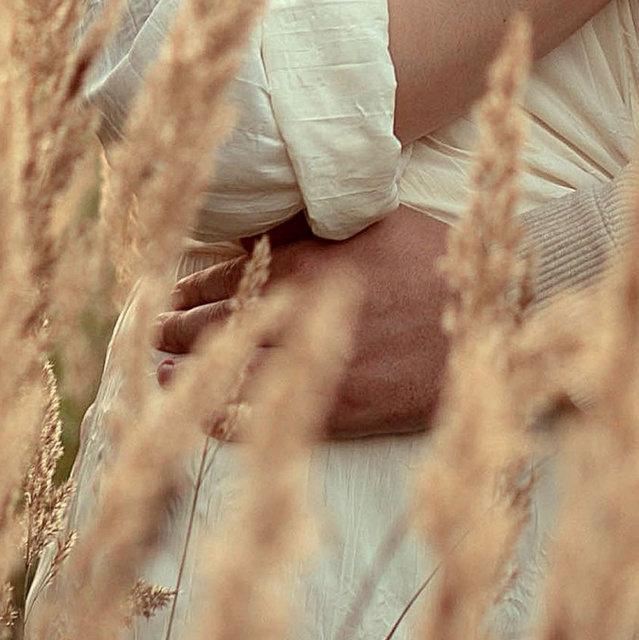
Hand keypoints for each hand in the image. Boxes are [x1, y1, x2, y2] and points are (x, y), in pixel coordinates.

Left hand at [159, 208, 454, 434]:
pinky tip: (204, 416)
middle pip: (216, 324)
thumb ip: (311, 224)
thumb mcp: (369, 221)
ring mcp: (315, 363)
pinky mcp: (337, 407)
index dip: (187, 289)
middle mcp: (299, 312)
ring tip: (158, 374)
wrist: (490, 315)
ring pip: (229, 371)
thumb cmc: (434, 260)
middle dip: (175, 330)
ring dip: (187, 373)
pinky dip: (226, 418)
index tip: (164, 295)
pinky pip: (266, 417)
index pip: (222, 277)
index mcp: (304, 262)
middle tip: (148, 334)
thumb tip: (259, 224)